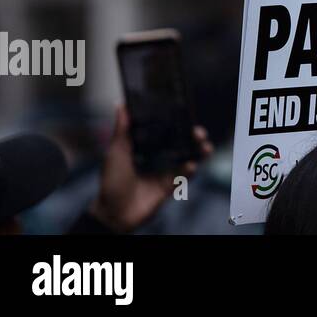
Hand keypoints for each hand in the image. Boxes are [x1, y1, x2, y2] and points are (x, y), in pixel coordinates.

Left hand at [89, 105, 213, 233]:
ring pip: (188, 158)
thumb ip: (121, 129)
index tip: (186, 115)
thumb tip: (120, 104)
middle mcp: (158, 158)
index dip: (178, 124)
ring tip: (204, 146)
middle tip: (198, 131)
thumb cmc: (111, 181)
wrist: (113, 212)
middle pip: (182, 143)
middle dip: (193, 136)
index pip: (166, 132)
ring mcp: (165, 172)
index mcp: (146, 148)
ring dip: (199, 151)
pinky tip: (190, 165)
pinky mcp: (169, 187)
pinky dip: (190, 170)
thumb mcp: (115, 151)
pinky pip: (184, 176)